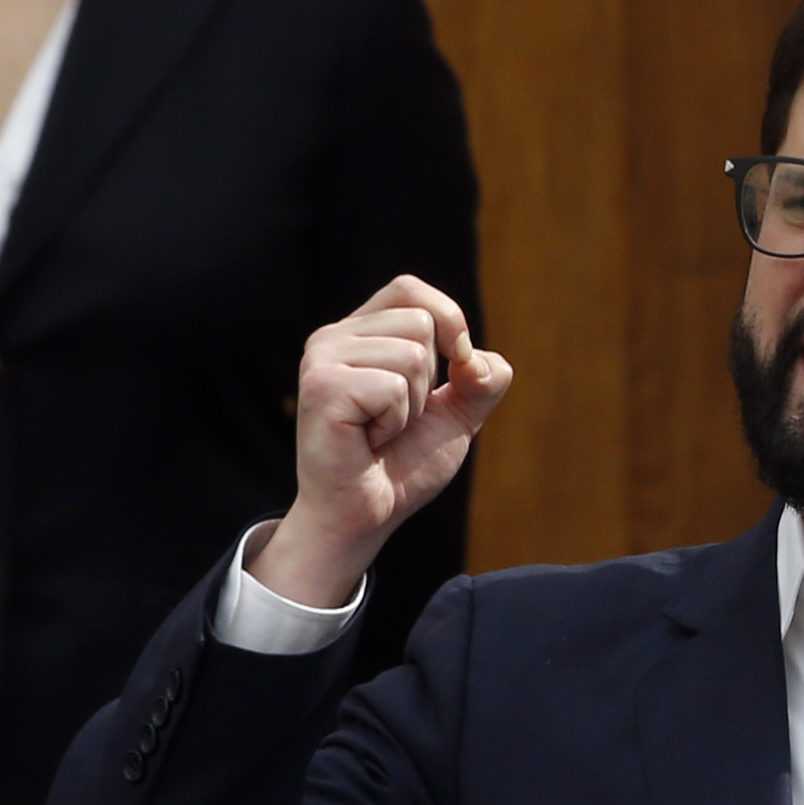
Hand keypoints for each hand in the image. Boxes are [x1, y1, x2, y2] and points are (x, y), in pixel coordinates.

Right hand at [255, 275, 513, 608]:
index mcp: (359, 333)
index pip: (410, 290)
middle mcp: (334, 337)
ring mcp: (322, 358)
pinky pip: (394, 386)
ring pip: (413, 354)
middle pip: (421, 321)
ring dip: (412, 407)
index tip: (455, 366)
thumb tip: (477, 359)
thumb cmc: (402, 464)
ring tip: (380, 431)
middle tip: (396, 419)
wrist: (367, 514)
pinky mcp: (321, 386)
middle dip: (429, 382)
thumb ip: (482, 379)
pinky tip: (368, 439)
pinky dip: (395, 422)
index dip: (448, 320)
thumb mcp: (457, 415)